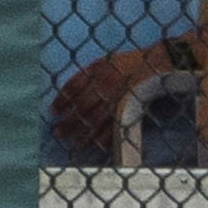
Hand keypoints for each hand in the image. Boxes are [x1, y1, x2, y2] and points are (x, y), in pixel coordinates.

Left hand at [49, 42, 167, 154]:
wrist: (154, 64)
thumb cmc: (125, 63)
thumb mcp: (102, 62)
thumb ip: (86, 75)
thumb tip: (67, 94)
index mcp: (97, 71)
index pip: (73, 87)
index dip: (62, 100)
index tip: (53, 111)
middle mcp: (106, 86)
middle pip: (82, 107)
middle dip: (69, 122)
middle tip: (57, 132)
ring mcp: (118, 99)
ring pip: (97, 120)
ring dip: (84, 134)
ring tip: (74, 144)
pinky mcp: (130, 109)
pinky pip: (116, 126)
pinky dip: (106, 137)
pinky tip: (96, 145)